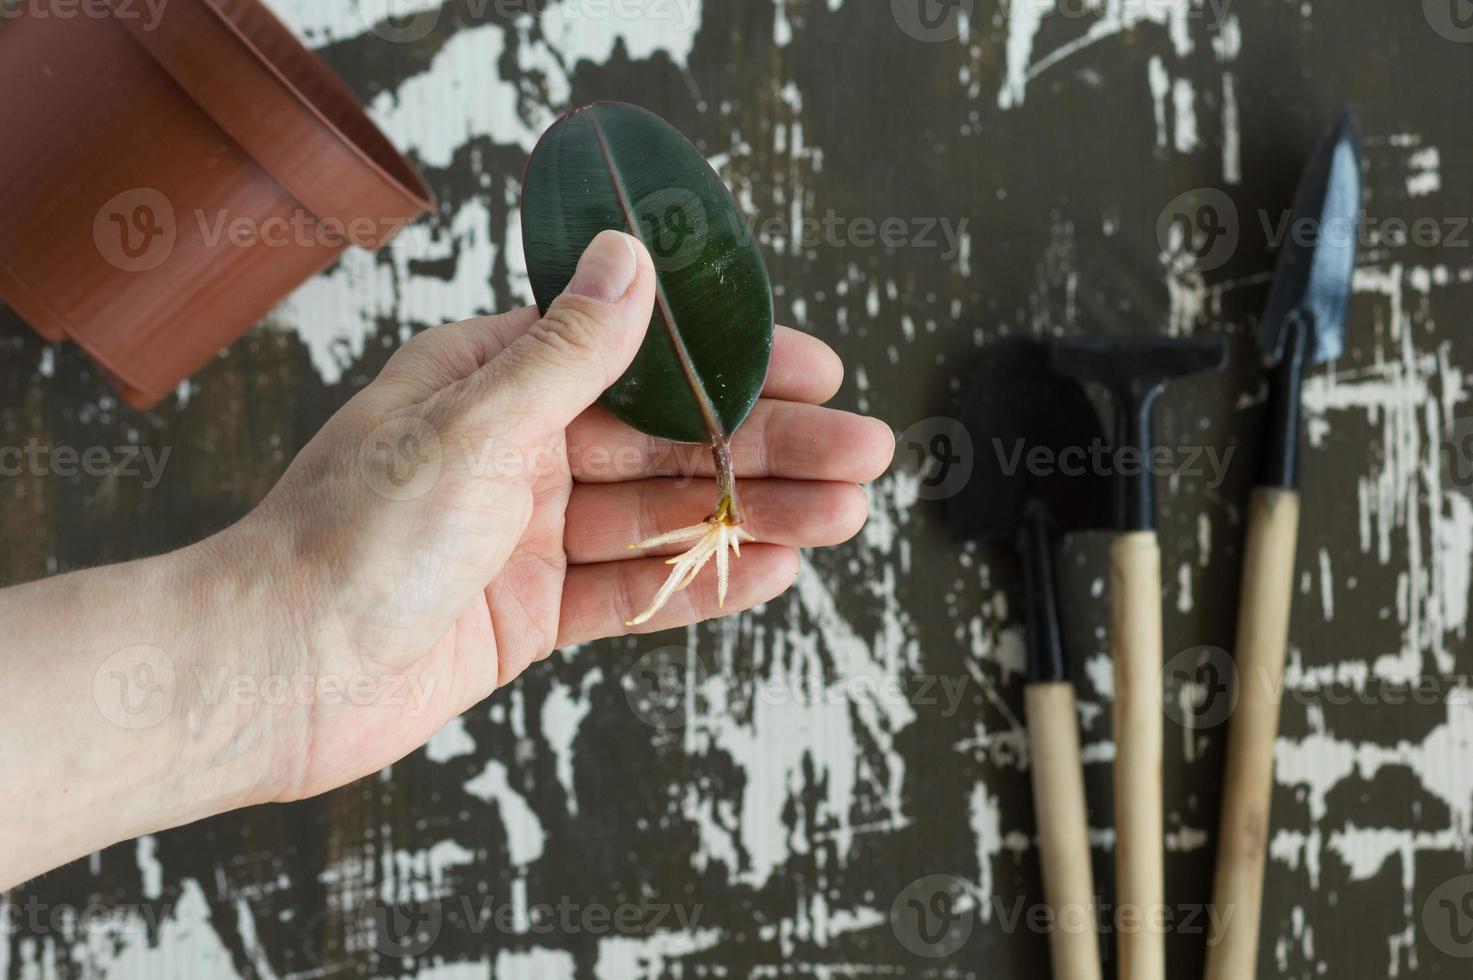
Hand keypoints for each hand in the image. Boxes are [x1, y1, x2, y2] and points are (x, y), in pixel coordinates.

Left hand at [216, 230, 895, 802]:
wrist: (278, 675)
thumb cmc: (352, 538)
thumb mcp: (473, 426)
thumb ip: (567, 353)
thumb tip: (630, 257)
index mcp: (493, 381)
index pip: (641, 356)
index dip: (737, 361)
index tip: (819, 366)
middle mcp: (517, 450)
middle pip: (669, 440)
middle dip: (771, 447)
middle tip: (866, 454)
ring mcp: (528, 534)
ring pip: (663, 516)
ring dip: (754, 514)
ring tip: (845, 517)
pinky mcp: (531, 610)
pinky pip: (633, 590)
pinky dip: (700, 582)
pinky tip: (771, 571)